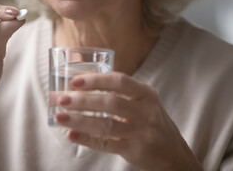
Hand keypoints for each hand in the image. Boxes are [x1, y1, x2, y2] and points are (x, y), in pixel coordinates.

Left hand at [53, 72, 202, 170]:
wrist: (173, 152)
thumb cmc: (150, 120)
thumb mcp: (142, 101)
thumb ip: (118, 92)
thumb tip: (77, 83)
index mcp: (146, 94)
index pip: (119, 81)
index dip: (95, 79)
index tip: (73, 80)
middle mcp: (146, 112)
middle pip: (111, 102)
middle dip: (82, 100)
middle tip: (60, 98)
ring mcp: (142, 132)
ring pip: (106, 125)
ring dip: (80, 119)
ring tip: (59, 116)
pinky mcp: (135, 150)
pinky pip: (107, 144)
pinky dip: (87, 139)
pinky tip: (71, 134)